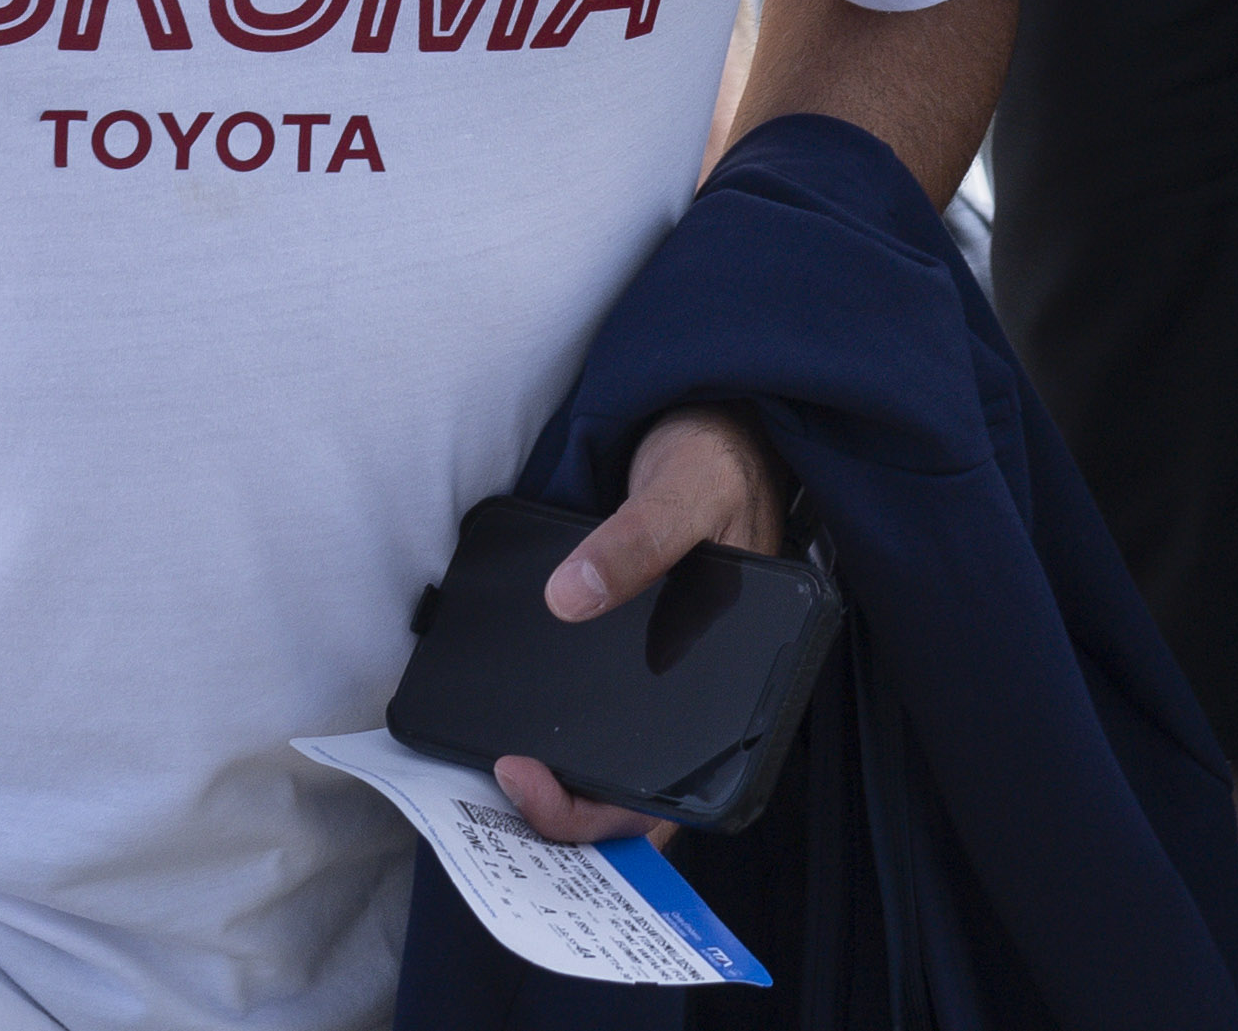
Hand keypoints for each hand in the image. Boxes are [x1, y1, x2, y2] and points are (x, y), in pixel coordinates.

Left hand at [493, 405, 788, 846]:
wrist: (722, 424)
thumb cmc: (719, 461)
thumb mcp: (684, 490)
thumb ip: (638, 539)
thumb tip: (569, 596)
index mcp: (740, 686)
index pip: (666, 798)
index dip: (594, 813)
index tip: (529, 777)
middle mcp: (701, 697)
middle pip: (629, 801)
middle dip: (560, 813)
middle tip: (501, 772)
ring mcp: (667, 678)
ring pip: (613, 769)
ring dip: (558, 786)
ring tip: (497, 765)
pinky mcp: (637, 650)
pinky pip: (600, 714)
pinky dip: (560, 736)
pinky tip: (515, 720)